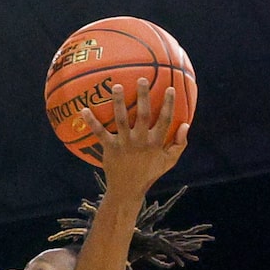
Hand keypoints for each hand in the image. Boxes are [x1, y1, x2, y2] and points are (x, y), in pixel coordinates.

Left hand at [80, 78, 188, 201]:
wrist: (127, 190)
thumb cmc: (149, 173)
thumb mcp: (169, 161)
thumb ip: (180, 144)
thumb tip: (186, 124)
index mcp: (155, 143)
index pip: (165, 120)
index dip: (168, 104)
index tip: (170, 88)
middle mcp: (140, 141)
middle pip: (143, 115)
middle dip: (143, 96)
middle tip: (142, 78)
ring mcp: (124, 144)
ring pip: (121, 120)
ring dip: (118, 102)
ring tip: (116, 86)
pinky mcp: (110, 149)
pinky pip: (100, 133)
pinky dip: (91, 122)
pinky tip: (83, 109)